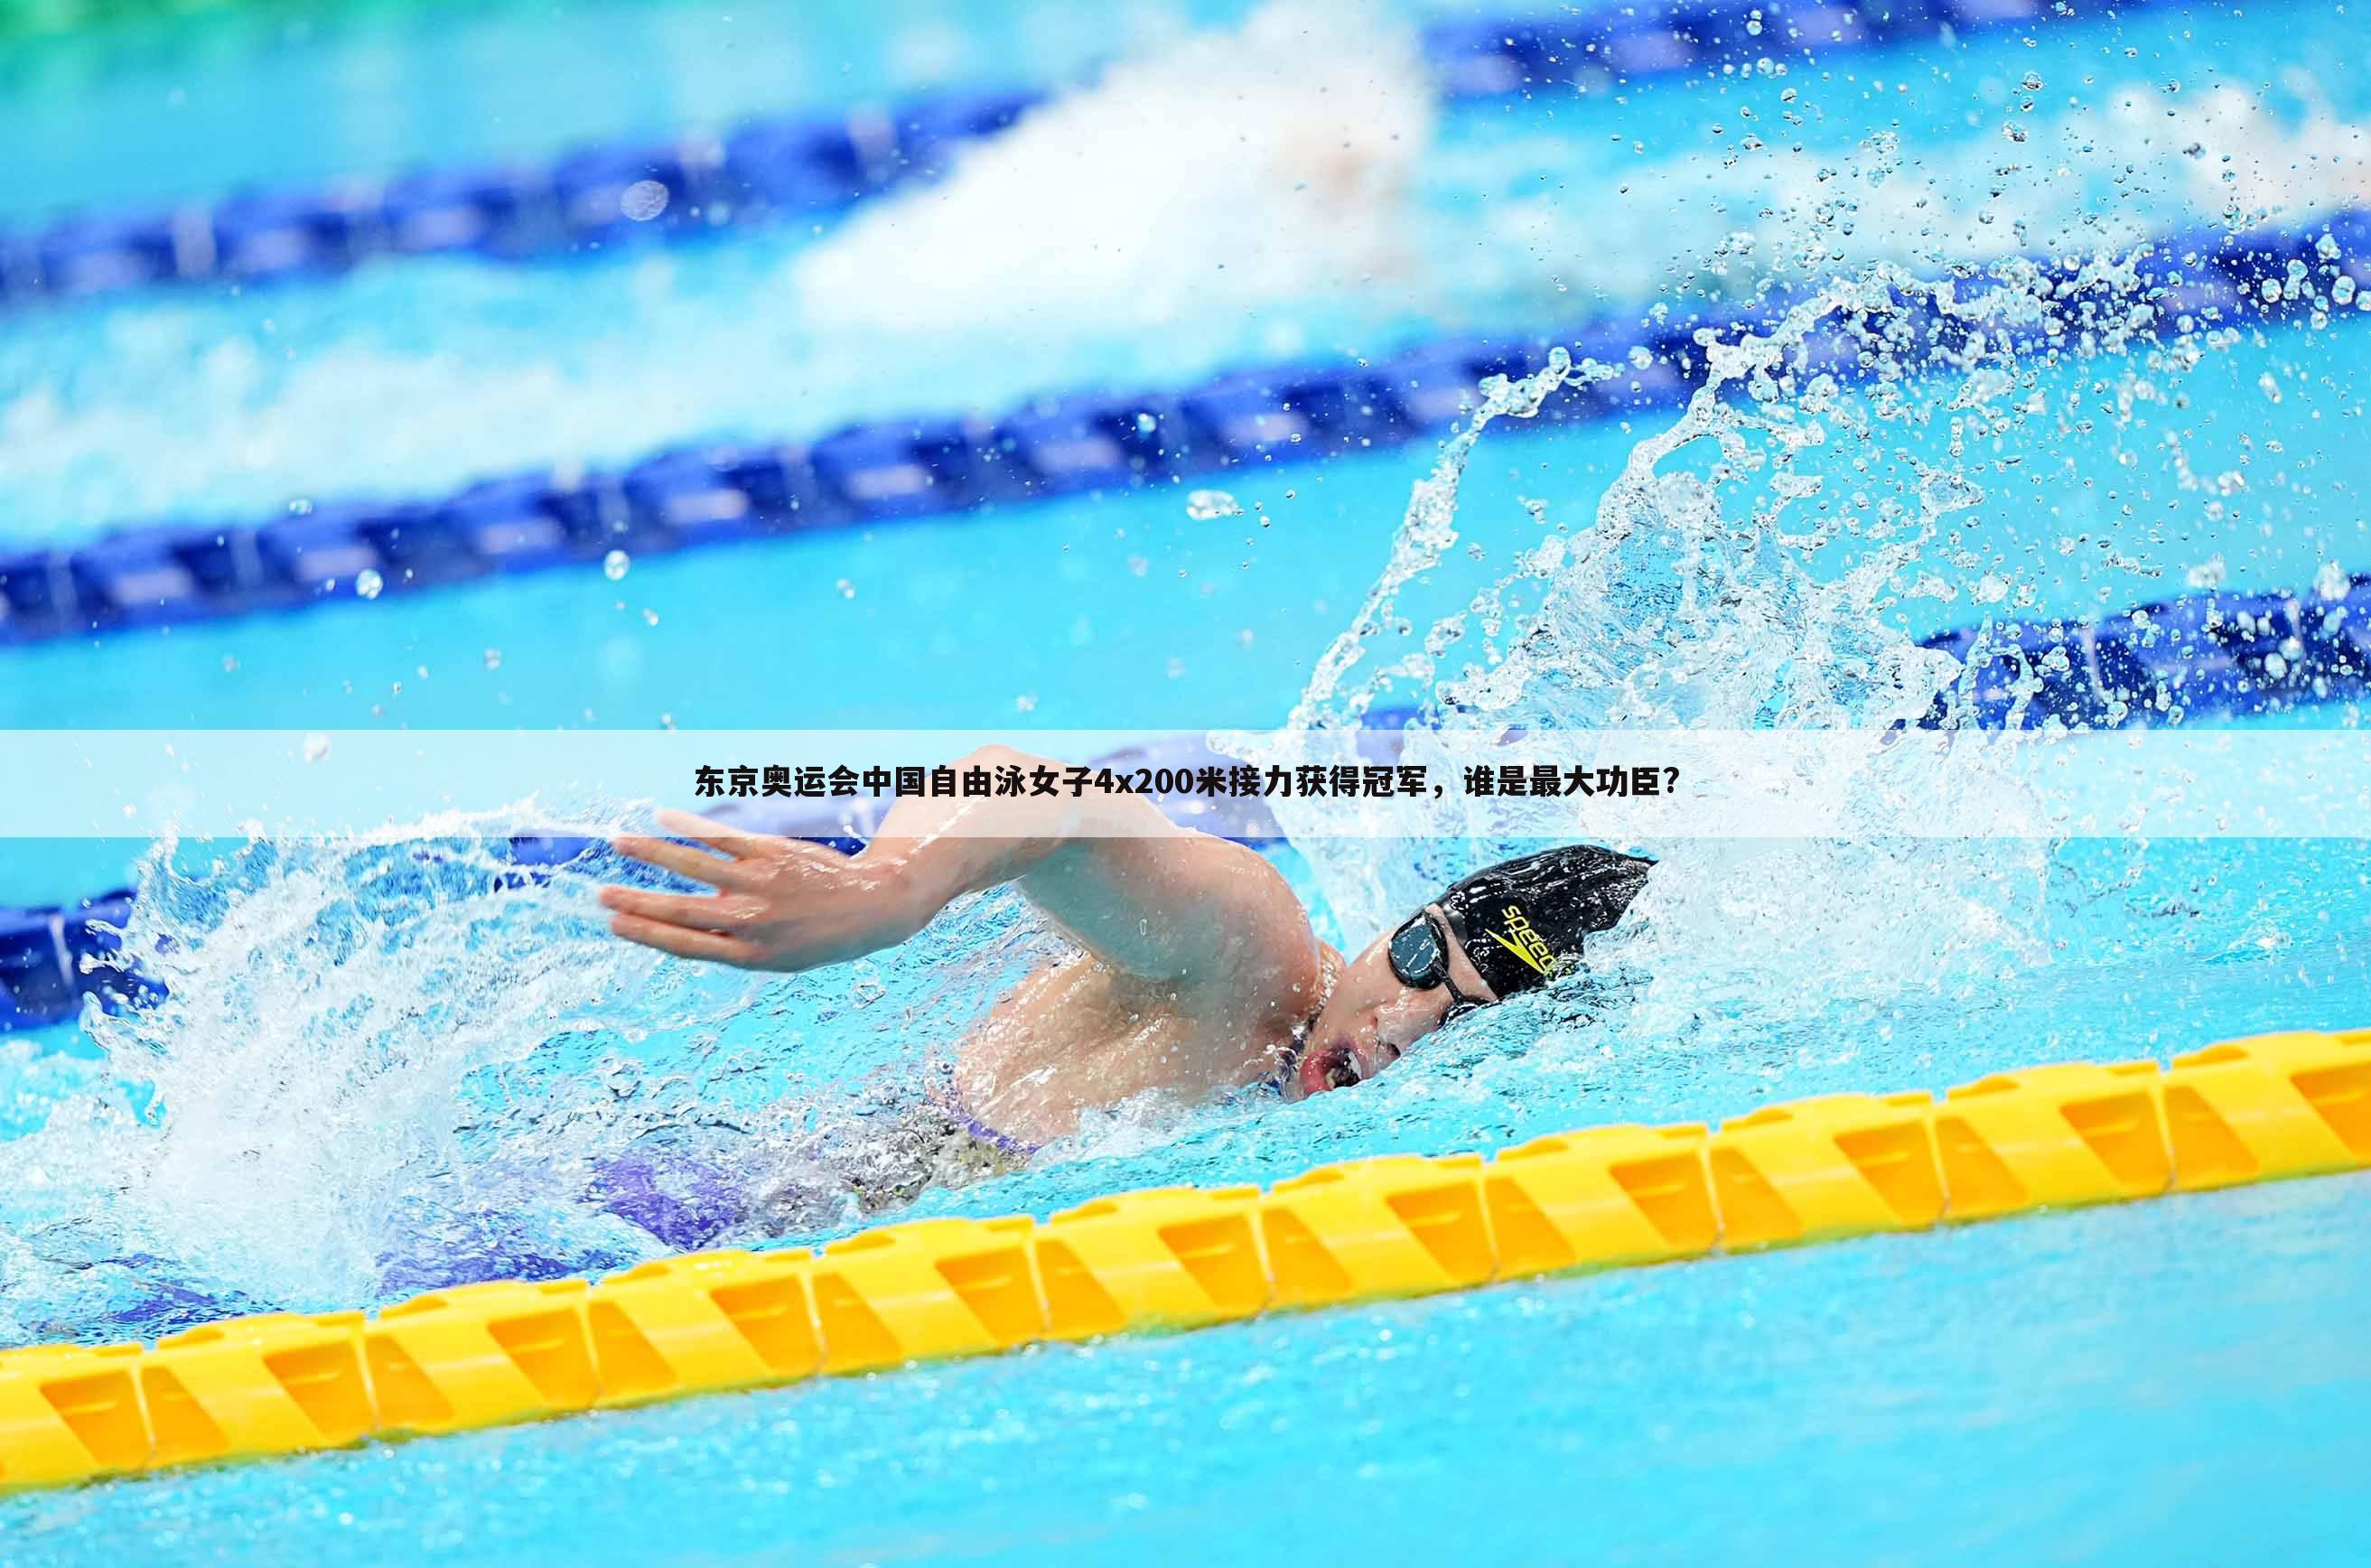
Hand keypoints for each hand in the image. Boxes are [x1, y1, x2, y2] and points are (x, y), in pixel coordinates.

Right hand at [598, 809, 919, 971]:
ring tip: (619, 842)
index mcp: (749, 955)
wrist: (873, 908)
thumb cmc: (818, 935)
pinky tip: (663, 816)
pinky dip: (690, 826)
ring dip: (652, 852)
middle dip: (635, 901)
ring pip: (694, 866)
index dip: (645, 933)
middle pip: (680, 910)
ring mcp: (761, 885)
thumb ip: (732, 941)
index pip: (684, 945)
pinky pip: (723, 838)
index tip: (613, 924)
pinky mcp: (773, 853)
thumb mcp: (778, 956)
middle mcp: (751, 922)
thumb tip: (685, 916)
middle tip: (598, 893)